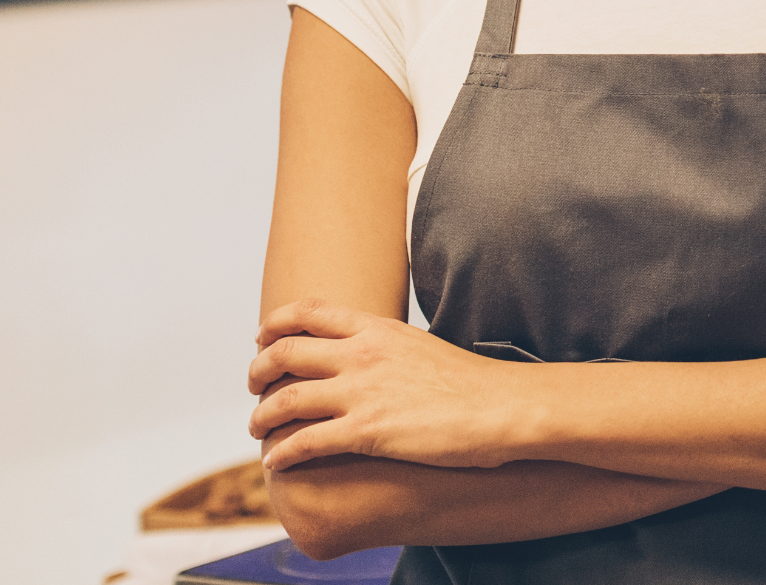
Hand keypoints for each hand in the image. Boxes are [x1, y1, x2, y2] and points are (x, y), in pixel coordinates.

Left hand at [249, 298, 519, 471]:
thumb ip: (388, 348)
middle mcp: (363, 354)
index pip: (310, 311)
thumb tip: (370, 357)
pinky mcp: (367, 431)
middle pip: (286, 351)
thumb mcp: (422, 347)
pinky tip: (276, 463)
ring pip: (286, 398)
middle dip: (258, 369)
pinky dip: (282, 453)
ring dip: (261, 416)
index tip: (262, 336)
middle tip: (254, 385)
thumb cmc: (471, 384)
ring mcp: (363, 392)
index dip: (276, 323)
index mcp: (378, 329)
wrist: (502, 407)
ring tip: (257, 427)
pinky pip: (305, 441)